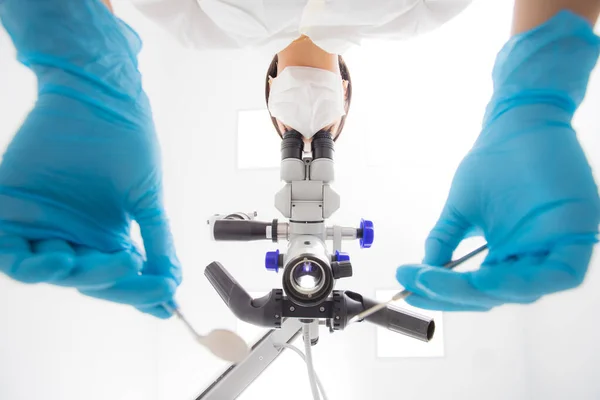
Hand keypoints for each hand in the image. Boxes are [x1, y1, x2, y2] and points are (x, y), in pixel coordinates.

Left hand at [0, 0, 180, 317]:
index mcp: (105, 237)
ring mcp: (42, 224)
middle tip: (140, 273)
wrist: (102, 99)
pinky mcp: (9, 208)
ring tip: (101, 262)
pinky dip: (28, 263)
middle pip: (86, 279)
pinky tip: (59, 261)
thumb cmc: (126, 143)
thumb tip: (172, 283)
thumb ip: (157, 243)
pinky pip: (8, 250)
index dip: (138, 295)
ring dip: (74, 276)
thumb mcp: (147, 201)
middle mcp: (73, 235)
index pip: (118, 278)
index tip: (163, 306)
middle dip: (115, 283)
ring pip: (47, 271)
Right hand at [395, 12, 599, 311]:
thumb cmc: (493, 162)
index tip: (409, 289)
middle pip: (497, 295)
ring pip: (525, 291)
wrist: (516, 122)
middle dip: (455, 294)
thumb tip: (422, 273)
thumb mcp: (460, 210)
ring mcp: (556, 247)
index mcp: (507, 254)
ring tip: (445, 283)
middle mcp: (531, 257)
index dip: (443, 294)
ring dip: (484, 293)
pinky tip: (486, 279)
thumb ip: (444, 242)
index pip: (477, 289)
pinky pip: (559, 274)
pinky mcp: (580, 234)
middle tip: (422, 284)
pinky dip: (523, 283)